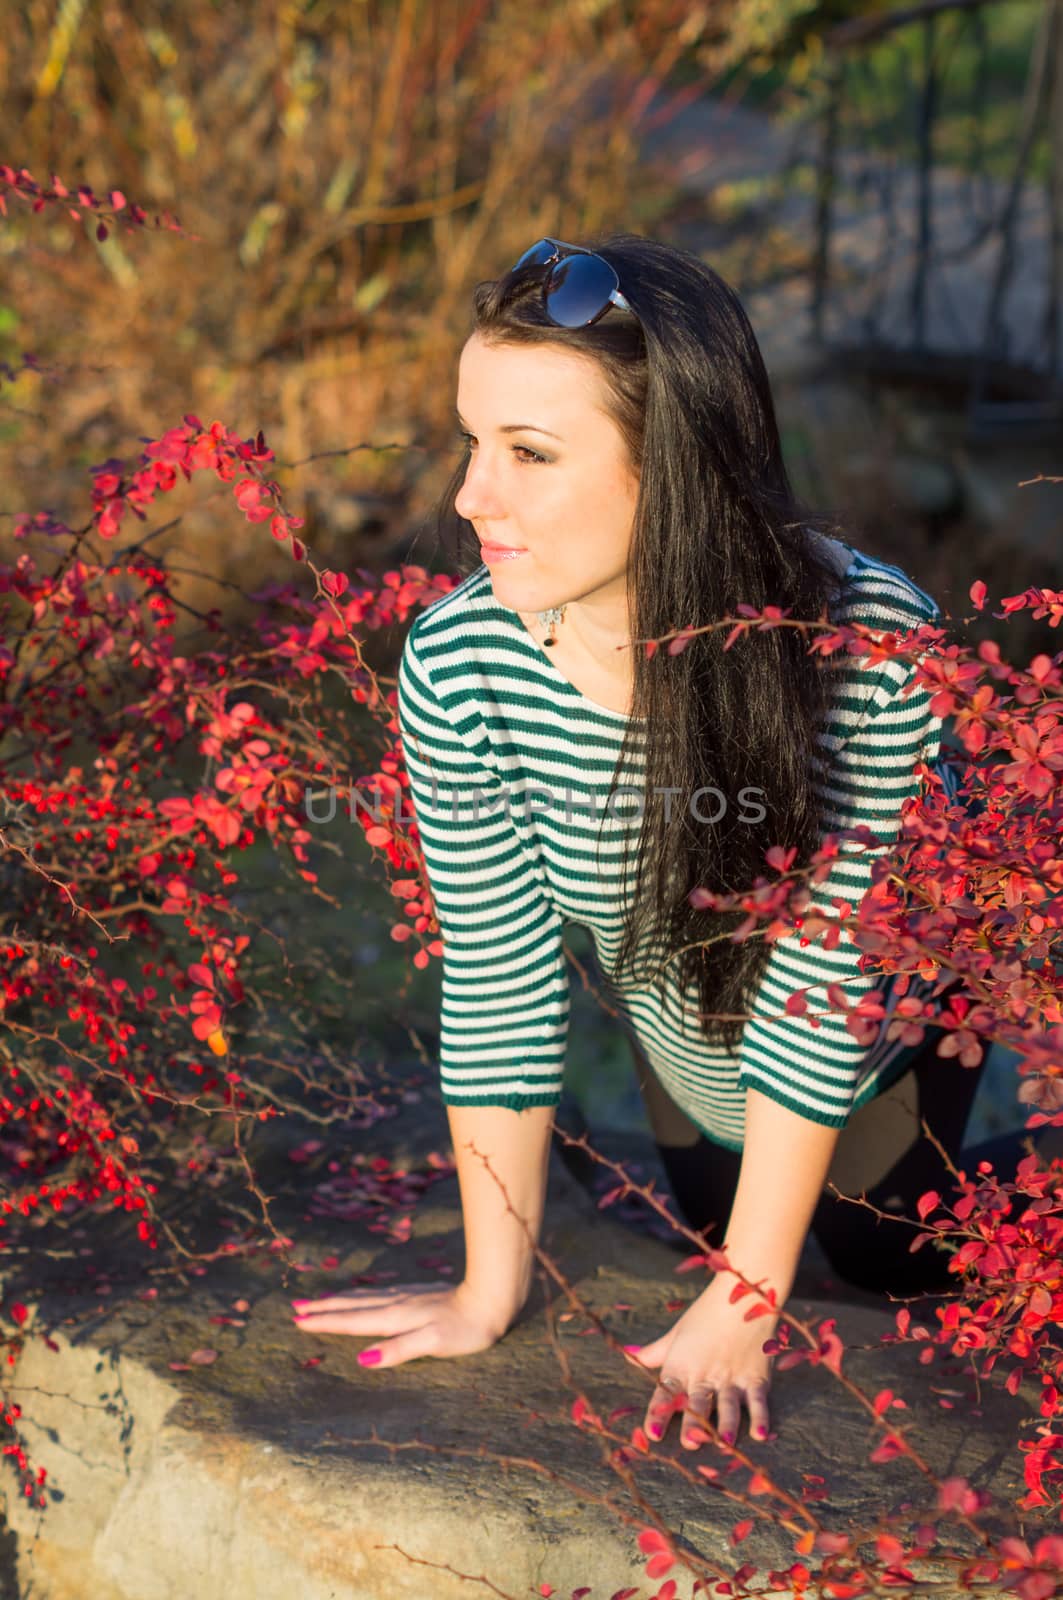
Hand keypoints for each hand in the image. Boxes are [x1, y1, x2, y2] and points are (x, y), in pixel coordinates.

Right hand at [291, 1279, 513, 1365]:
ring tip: (319, 1300)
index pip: (353, 1321)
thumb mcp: (433, 1343)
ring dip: (339, 1299)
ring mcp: (407, 1296)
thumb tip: (362, 1359)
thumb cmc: (465, 1328)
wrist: (492, 1298)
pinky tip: (363, 1295)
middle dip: (324, 1308)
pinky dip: (361, 1296)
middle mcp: (396, 1304)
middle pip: (353, 1305)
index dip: (326, 1321)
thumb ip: (398, 1349)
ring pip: (364, 1297)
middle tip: (295, 1308)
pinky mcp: (418, 1293)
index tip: (298, 1320)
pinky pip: (378, 1295)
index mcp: (396, 1318)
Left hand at [628, 1273, 777, 1449]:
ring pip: (728, 1405)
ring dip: (727, 1425)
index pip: (667, 1391)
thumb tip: (628, 1356)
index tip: (652, 1433)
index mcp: (682, 1364)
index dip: (659, 1413)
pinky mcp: (756, 1377)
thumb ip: (655, 1352)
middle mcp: (706, 1373)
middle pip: (698, 1402)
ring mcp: (732, 1377)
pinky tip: (760, 1435)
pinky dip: (760, 1418)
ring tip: (725, 1443)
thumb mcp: (677, 1333)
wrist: (743, 1294)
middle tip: (690, 1443)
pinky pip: (758, 1401)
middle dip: (693, 1423)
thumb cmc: (706, 1314)